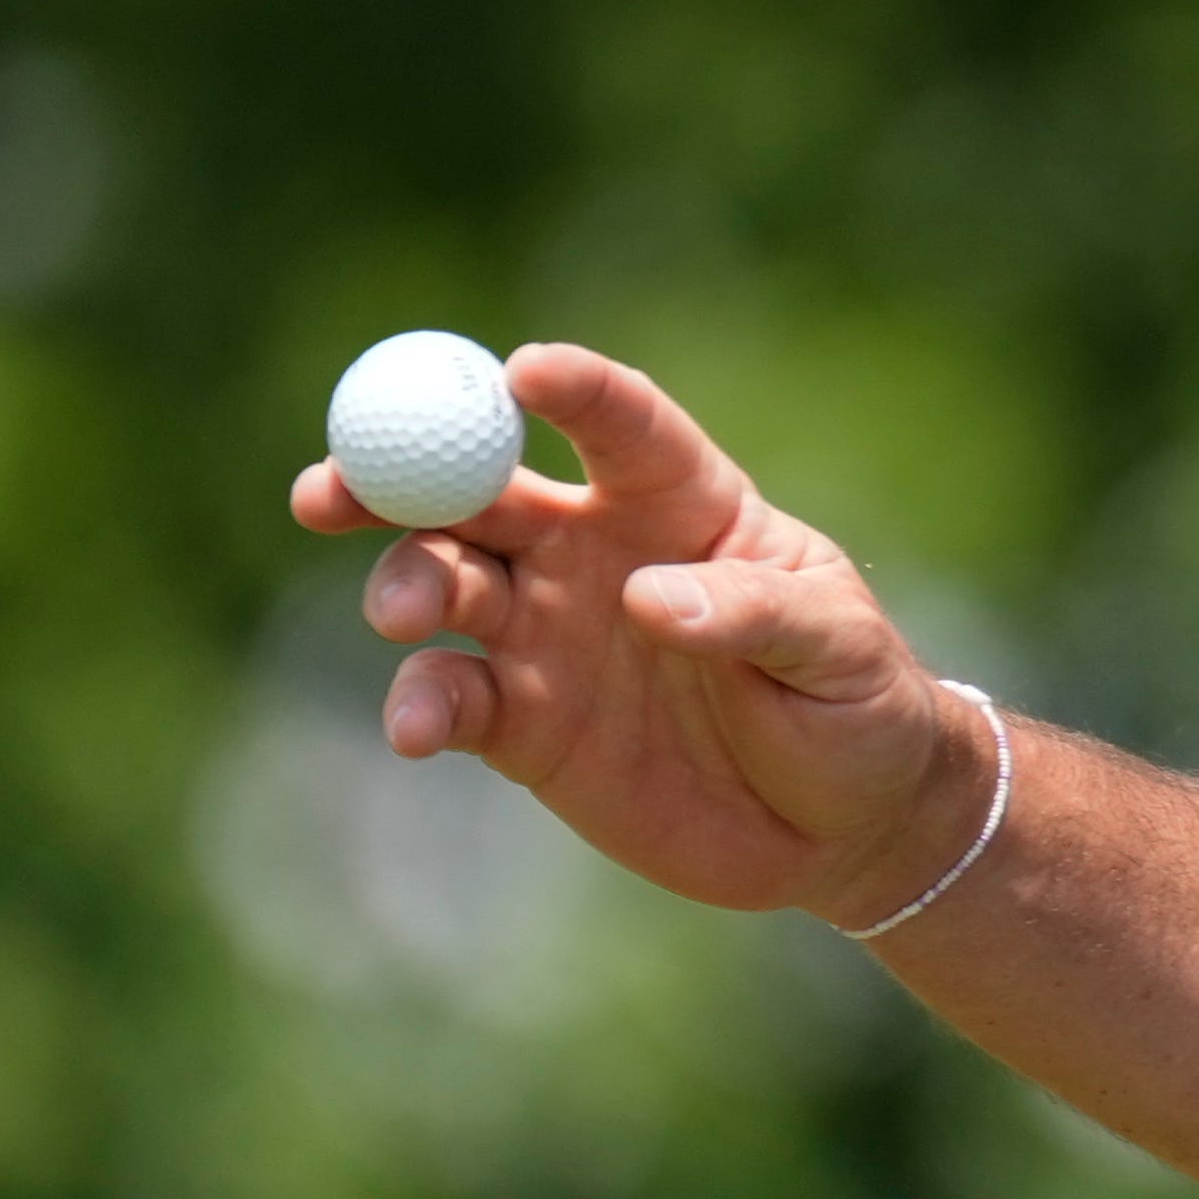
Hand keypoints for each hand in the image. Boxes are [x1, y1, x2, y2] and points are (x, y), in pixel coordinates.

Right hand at [292, 343, 982, 925]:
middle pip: (479, 488)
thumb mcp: (840, 650)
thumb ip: (752, 614)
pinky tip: (418, 728)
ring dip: (407, 584)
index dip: (572, 392)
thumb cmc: (859, 705)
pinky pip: (451, 698)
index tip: (520, 372)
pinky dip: (422, 707)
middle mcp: (592, 551)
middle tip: (339, 483)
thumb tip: (646, 598)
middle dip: (401, 473)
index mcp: (680, 500)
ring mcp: (546, 634)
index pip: (619, 425)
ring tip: (405, 613)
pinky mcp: (523, 724)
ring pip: (445, 583)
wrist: (843, 827)